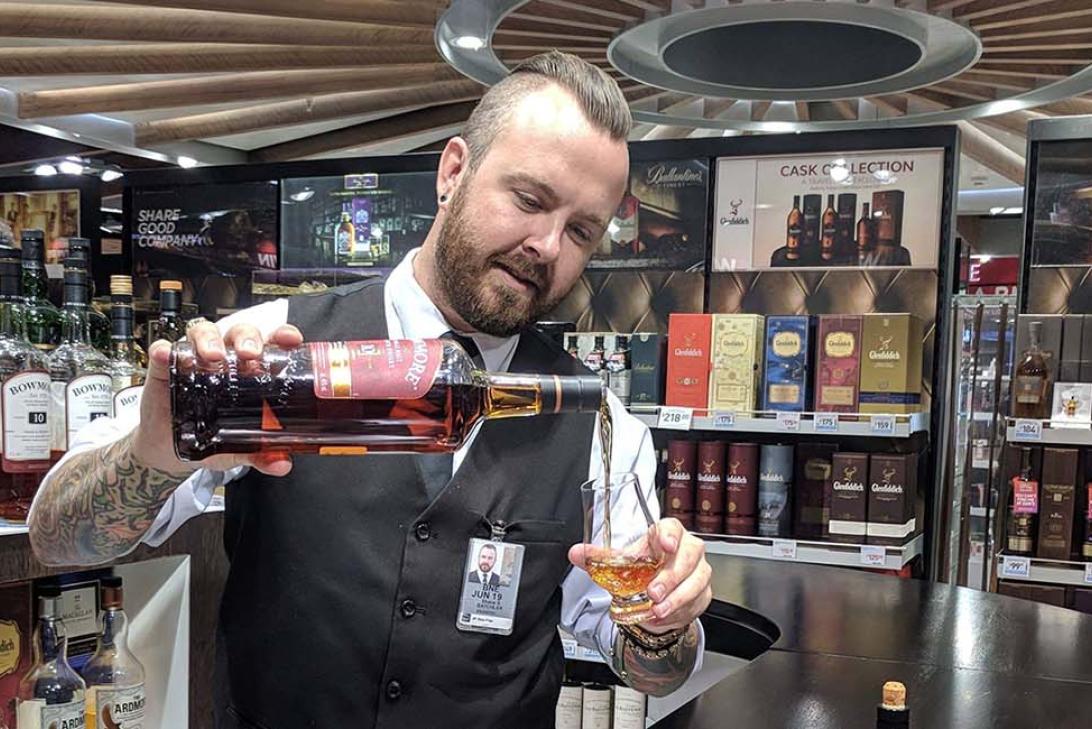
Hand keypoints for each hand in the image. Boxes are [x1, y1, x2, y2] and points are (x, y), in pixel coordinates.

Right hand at [130, 319, 303, 477]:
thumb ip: (261, 455)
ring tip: (213, 356)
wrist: (168, 451)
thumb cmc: (209, 439)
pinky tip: (166, 354)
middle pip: (240, 333)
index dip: (282, 335)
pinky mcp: (165, 367)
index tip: (290, 339)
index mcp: (251, 371)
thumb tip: (282, 464)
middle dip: (248, 338)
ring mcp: (194, 360)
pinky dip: (165, 350)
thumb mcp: (237, 448)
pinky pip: (164, 351)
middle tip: (250, 354)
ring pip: (205, 333)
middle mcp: (225, 359)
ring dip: (210, 339)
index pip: (271, 344)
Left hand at [568, 518, 711, 633]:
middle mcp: (687, 549)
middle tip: (653, 592)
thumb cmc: (642, 571)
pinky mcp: (703, 592)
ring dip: (676, 598)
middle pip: (687, 556)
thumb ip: (599, 558)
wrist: (655, 594)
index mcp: (666, 534)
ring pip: (696, 581)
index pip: (672, 527)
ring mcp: (699, 570)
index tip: (665, 545)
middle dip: (670, 576)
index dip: (670, 535)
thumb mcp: (620, 564)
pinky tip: (665, 616)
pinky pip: (697, 601)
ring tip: (658, 610)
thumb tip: (576, 553)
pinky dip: (681, 611)